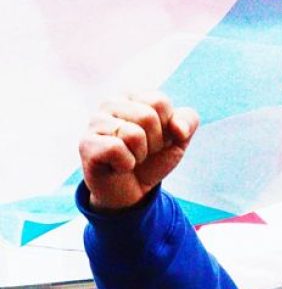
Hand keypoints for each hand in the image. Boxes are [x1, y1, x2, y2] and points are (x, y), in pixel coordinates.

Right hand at [79, 93, 198, 209]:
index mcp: (133, 96)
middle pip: (148, 116)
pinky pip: (116, 149)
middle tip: (143, 152)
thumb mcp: (179, 139)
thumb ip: (188, 121)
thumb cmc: (152, 160)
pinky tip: (117, 166)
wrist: (132, 192)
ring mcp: (95, 122)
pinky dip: (126, 164)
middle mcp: (110, 103)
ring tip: (130, 158)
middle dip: (154, 143)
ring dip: (140, 155)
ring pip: (133, 134)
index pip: (159, 102)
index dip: (166, 127)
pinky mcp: (86, 144)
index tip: (156, 139)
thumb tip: (178, 128)